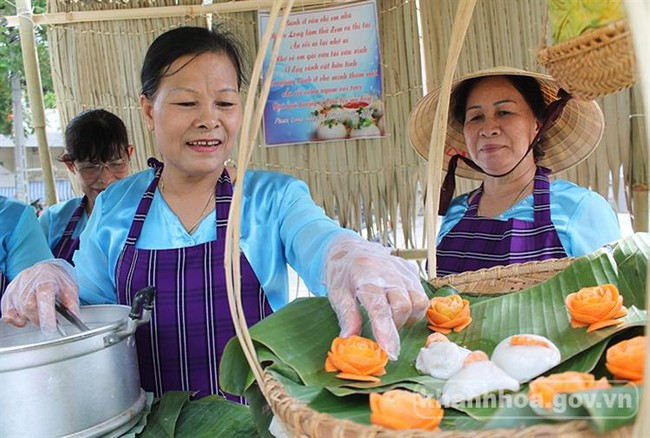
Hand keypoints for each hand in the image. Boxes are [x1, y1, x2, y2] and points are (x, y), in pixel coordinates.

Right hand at [1, 259, 79, 333]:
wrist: (43, 269)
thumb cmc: (57, 279)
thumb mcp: (70, 288)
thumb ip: (72, 304)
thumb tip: (76, 318)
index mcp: (46, 279)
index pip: (44, 297)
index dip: (46, 314)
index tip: (50, 328)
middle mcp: (27, 282)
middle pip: (29, 307)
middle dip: (40, 319)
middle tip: (48, 320)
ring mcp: (15, 289)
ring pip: (20, 312)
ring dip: (31, 318)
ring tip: (39, 310)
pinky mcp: (7, 296)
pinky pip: (8, 316)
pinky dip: (17, 320)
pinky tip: (26, 315)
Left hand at [325, 236, 428, 359]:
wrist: (351, 248)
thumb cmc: (342, 274)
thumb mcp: (336, 294)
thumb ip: (347, 317)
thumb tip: (350, 342)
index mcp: (365, 276)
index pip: (379, 308)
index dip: (386, 332)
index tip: (390, 353)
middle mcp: (388, 272)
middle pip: (403, 306)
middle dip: (395, 326)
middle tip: (380, 330)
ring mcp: (403, 270)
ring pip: (418, 302)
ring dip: (407, 318)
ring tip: (391, 319)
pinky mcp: (412, 271)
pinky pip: (422, 296)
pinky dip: (414, 309)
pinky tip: (398, 309)